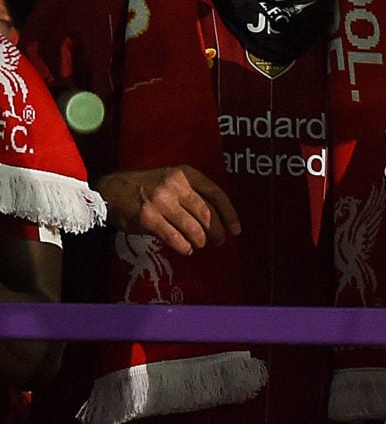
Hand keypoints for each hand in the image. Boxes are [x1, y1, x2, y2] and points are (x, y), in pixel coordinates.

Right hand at [95, 166, 240, 256]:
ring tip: (200, 244)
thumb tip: (218, 217)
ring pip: (192, 228)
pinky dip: (184, 246)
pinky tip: (186, 249)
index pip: (216, 194)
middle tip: (219, 241)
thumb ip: (193, 191)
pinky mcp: (148, 218)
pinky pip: (174, 237)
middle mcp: (175, 186)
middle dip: (217, 231)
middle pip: (206, 213)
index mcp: (186, 174)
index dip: (229, 214)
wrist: (112, 189)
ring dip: (200, 240)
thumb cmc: (148, 186)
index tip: (236, 230)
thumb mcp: (173, 178)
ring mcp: (161, 202)